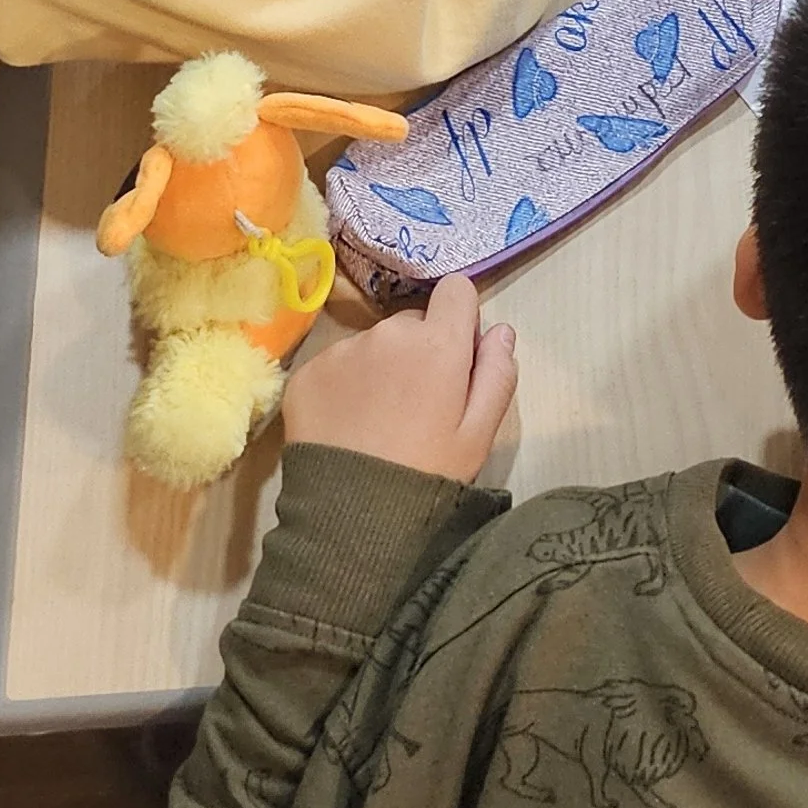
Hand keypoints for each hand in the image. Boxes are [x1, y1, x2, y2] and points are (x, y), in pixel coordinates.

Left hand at [283, 268, 517, 481]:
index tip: (455, 360)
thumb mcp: (479, 435)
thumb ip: (497, 374)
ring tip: (377, 422)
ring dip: (380, 368)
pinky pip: (335, 364)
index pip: (456, 290)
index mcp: (438, 343)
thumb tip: (500, 331)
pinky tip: (347, 426)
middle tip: (416, 406)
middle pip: (412, 322)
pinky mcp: (307, 371)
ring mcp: (342, 350)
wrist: (351, 517)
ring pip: (373, 343)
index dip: (460, 321)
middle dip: (420, 350)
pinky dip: (344, 386)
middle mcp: (388, 332)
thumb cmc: (427, 474)